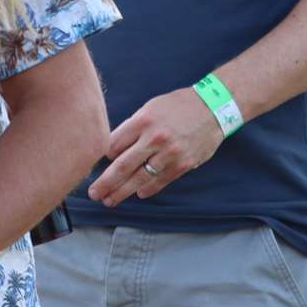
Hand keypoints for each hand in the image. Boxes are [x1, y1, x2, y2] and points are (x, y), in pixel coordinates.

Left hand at [88, 87, 222, 205]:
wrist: (213, 108)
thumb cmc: (178, 106)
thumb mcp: (151, 108)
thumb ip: (133, 127)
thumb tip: (113, 148)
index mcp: (143, 120)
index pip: (114, 145)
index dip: (103, 157)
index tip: (97, 166)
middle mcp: (155, 138)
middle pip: (123, 166)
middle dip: (105, 183)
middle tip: (93, 193)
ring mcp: (170, 153)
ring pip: (140, 178)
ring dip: (122, 192)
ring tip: (109, 200)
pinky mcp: (183, 164)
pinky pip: (160, 181)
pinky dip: (147, 189)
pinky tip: (138, 194)